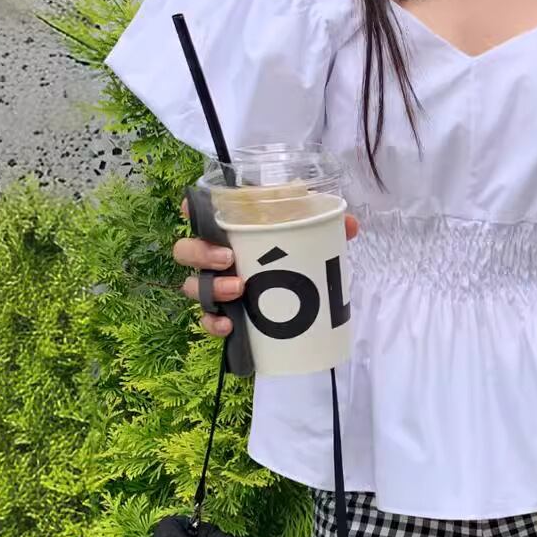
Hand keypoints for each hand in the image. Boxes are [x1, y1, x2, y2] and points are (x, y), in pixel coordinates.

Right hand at [174, 197, 358, 336]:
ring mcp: (215, 286)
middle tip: (229, 259)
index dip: (191, 210)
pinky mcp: (223, 314)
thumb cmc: (294, 256)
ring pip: (193, 285)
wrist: (299, 301)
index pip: (198, 213)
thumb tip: (350, 225)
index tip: (195, 210)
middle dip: (201, 254)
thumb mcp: (311, 239)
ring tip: (239, 289)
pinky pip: (207, 321)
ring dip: (211, 288)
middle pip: (187, 251)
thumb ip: (328, 228)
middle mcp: (214, 256)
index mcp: (230, 231)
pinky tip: (229, 326)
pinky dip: (214, 324)